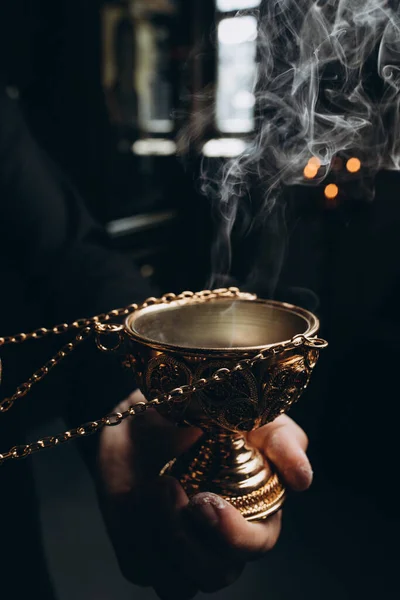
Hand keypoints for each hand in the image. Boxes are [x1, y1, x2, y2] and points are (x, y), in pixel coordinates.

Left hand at [97, 390, 311, 599]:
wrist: (149, 410)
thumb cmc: (206, 409)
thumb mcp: (247, 411)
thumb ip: (280, 440)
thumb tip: (302, 478)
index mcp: (253, 507)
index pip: (257, 544)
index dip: (235, 535)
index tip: (207, 501)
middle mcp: (219, 537)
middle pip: (216, 573)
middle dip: (190, 542)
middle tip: (170, 489)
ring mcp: (180, 547)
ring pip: (177, 583)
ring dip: (159, 536)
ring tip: (151, 486)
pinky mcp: (144, 549)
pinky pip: (139, 566)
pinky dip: (133, 532)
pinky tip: (134, 491)